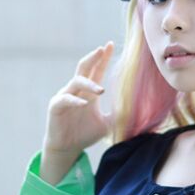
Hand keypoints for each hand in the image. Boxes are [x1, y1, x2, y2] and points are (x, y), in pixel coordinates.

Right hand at [42, 41, 114, 160]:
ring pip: (75, 81)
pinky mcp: (55, 107)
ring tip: (100, 91)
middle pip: (84, 67)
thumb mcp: (108, 124)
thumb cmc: (86, 134)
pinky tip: (83, 103)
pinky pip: (64, 99)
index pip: (96, 69)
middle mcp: (77, 90)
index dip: (103, 58)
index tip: (110, 45)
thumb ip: (119, 115)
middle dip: (93, 58)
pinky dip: (74, 100)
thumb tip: (139, 111)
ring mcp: (65, 96)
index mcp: (89, 92)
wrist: (68, 149)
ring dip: (89, 84)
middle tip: (101, 50)